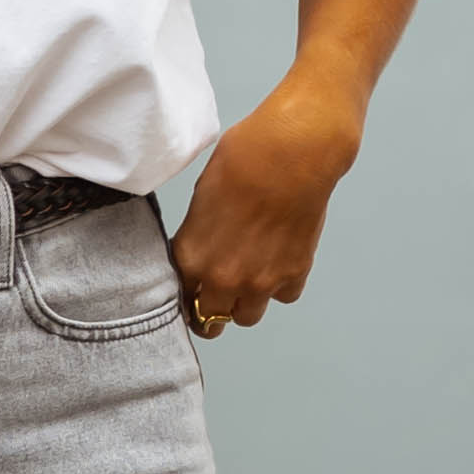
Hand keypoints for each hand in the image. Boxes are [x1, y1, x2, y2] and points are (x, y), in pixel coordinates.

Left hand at [171, 68, 363, 335]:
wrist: (293, 153)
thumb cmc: (243, 160)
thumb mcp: (202, 197)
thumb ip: (199, 236)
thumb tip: (204, 246)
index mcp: (191, 257)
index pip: (179, 296)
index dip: (185, 293)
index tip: (191, 289)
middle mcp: (223, 279)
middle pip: (210, 319)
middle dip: (211, 309)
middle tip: (216, 294)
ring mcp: (261, 282)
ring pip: (247, 317)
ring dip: (246, 302)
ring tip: (250, 278)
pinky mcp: (294, 274)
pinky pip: (284, 296)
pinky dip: (281, 285)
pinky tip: (279, 260)